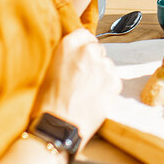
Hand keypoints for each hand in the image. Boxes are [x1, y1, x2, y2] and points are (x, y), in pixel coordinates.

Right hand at [33, 29, 121, 145]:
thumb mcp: (48, 70)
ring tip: (86, 92)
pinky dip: (106, 87)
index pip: (84, 34)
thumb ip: (65, 55)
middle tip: (81, 79)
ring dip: (100, 74)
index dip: (81, 48)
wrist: (58, 129)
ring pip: (106, 65)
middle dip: (92, 61)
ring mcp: (104, 66)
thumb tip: (75, 52)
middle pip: (97, 49)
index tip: (79, 58)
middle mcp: (89, 51)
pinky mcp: (115, 81)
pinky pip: (113, 79)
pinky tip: (93, 98)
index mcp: (69, 45)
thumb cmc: (48, 103)